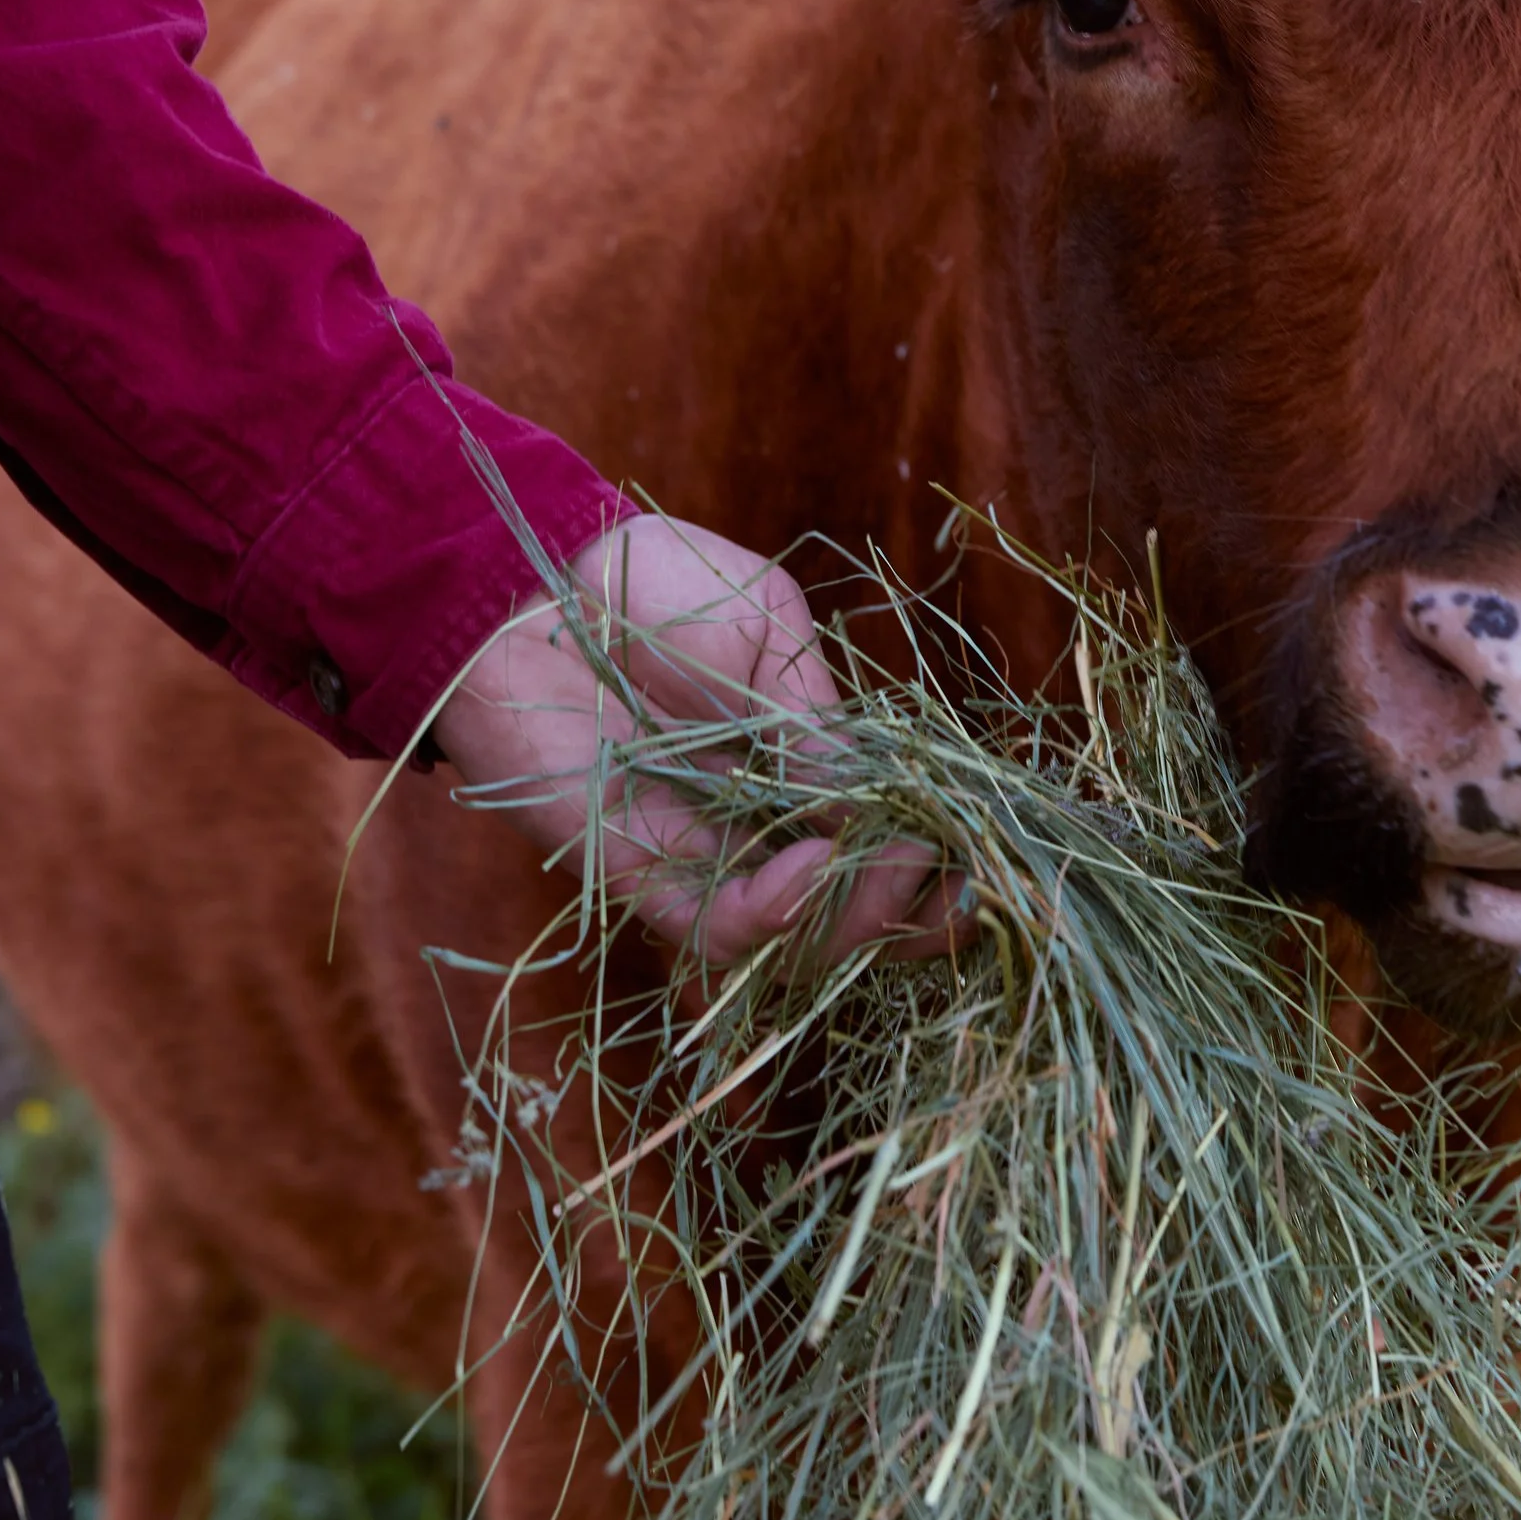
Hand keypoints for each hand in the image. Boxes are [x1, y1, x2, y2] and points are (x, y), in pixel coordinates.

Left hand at [433, 513, 949, 961]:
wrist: (534, 582)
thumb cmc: (650, 586)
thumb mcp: (769, 627)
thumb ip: (815, 717)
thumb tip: (868, 801)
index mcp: (808, 763)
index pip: (890, 836)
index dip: (943, 857)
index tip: (986, 852)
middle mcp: (765, 824)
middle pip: (859, 909)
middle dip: (916, 908)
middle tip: (952, 878)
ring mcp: (707, 855)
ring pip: (800, 938)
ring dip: (860, 918)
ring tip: (893, 867)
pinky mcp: (641, 877)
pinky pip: (718, 928)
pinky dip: (775, 915)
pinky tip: (811, 871)